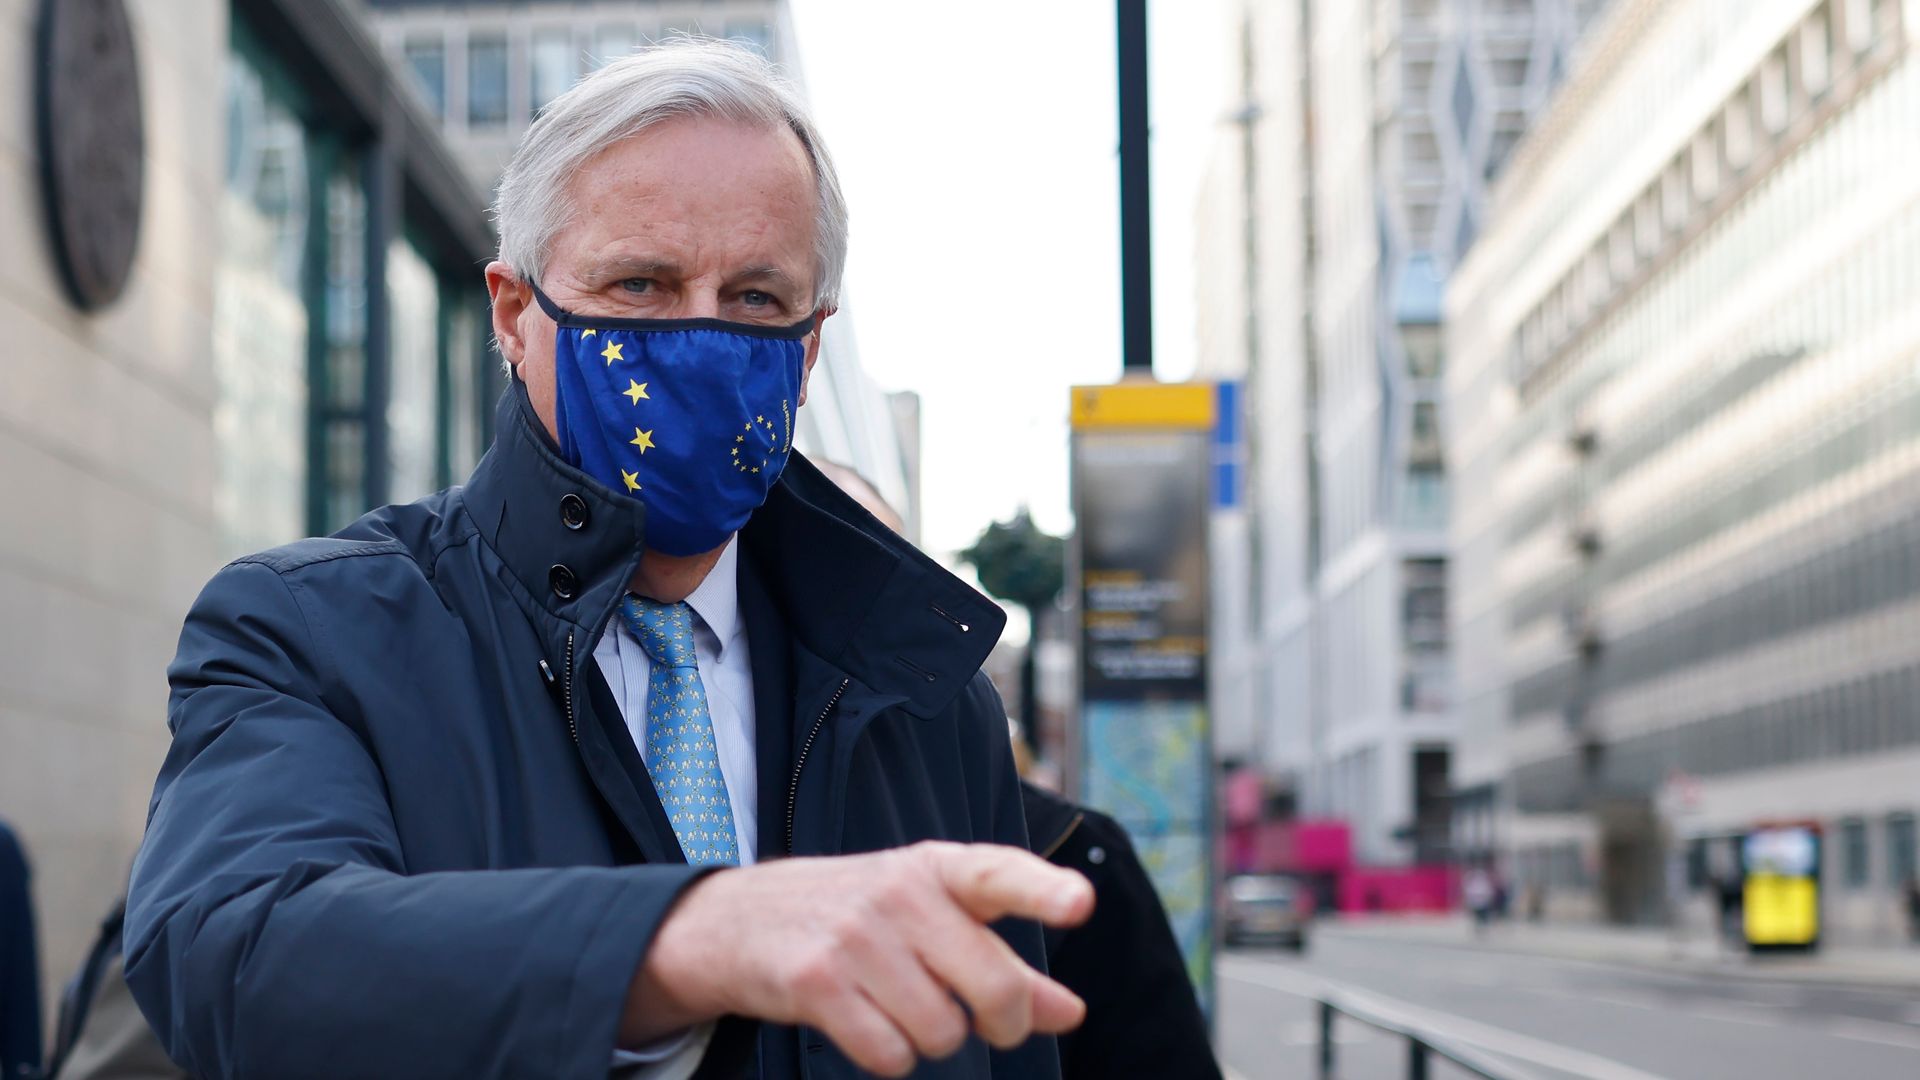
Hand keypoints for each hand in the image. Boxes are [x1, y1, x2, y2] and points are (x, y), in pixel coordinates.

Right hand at [622, 840, 1094, 1075]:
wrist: (737, 921)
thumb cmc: (859, 920)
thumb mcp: (932, 921)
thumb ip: (1006, 964)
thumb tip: (1072, 1013)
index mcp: (937, 869)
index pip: (999, 874)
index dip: (1043, 892)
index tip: (1080, 904)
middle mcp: (899, 894)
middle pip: (991, 985)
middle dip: (1002, 1023)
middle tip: (987, 1023)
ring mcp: (855, 937)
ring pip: (943, 1033)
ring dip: (930, 1039)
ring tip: (896, 1005)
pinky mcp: (816, 982)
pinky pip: (890, 1056)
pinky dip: (888, 1056)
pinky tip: (864, 1022)